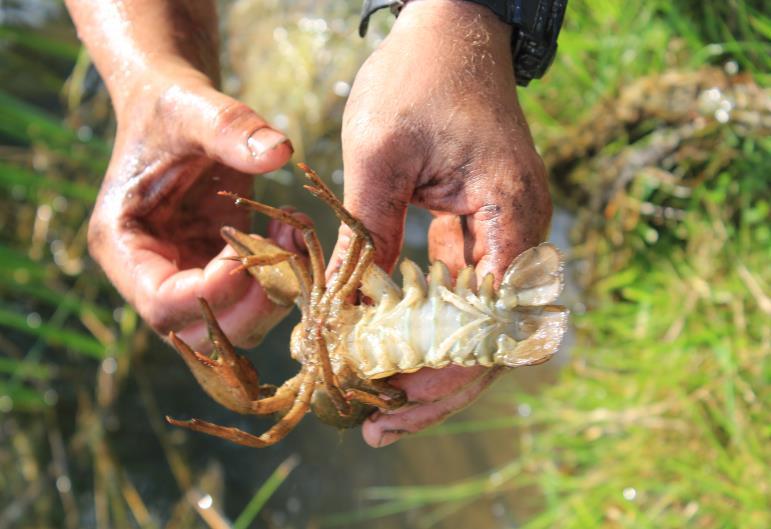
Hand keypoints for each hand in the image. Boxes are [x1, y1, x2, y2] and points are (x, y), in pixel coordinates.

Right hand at [87, 59, 297, 350]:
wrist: (176, 107)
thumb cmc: (171, 106)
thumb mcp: (194, 108)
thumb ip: (231, 128)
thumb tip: (280, 152)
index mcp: (122, 245)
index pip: (161, 304)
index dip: (211, 293)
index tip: (249, 255)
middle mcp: (150, 274)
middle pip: (201, 329)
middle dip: (252, 303)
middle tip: (287, 253)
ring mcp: (185, 277)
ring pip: (234, 324)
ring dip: (274, 292)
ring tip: (294, 235)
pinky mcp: (216, 269)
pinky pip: (252, 297)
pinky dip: (281, 277)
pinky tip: (293, 232)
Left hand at [332, 0, 551, 446]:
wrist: (452, 31)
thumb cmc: (419, 78)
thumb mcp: (380, 154)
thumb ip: (368, 234)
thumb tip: (351, 309)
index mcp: (510, 214)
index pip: (492, 317)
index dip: (448, 366)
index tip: (395, 395)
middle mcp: (518, 233)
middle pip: (490, 335)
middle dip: (438, 386)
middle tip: (381, 425)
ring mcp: (501, 232)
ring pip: (473, 320)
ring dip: (430, 362)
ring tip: (380, 404)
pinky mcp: (478, 226)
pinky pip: (457, 290)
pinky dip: (424, 322)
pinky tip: (386, 348)